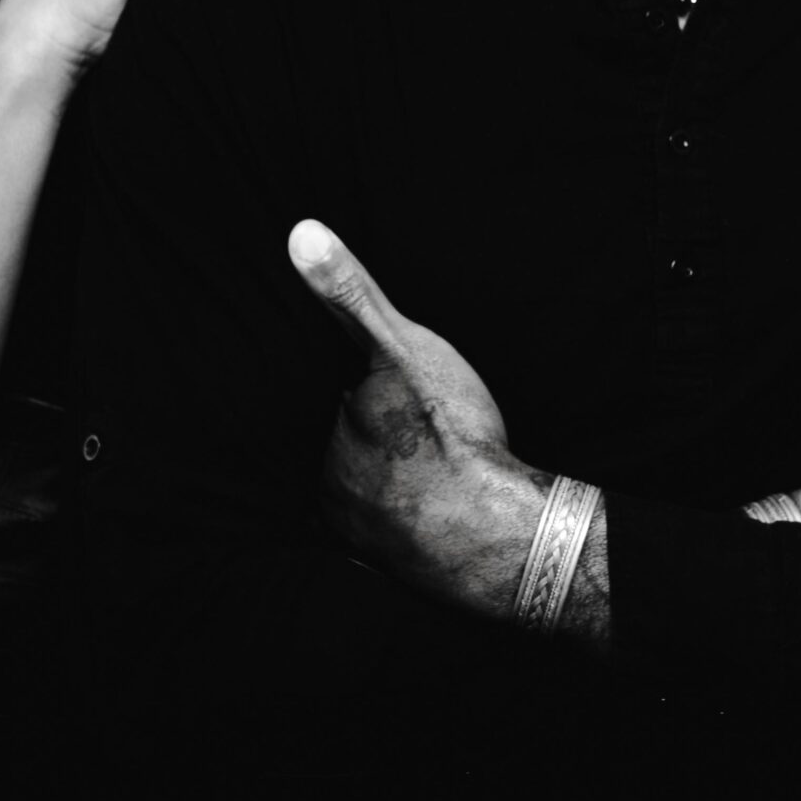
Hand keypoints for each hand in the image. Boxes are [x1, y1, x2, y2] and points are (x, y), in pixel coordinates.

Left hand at [287, 218, 544, 619]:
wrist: (500, 533)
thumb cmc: (448, 435)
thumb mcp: (400, 347)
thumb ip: (350, 295)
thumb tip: (300, 235)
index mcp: (323, 430)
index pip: (327, 394)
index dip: (356, 383)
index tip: (389, 385)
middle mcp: (326, 484)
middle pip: (344, 441)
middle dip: (370, 430)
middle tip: (415, 423)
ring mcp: (356, 530)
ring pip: (366, 488)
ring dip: (388, 476)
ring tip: (425, 463)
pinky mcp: (390, 566)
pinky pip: (390, 531)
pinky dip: (407, 516)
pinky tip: (434, 508)